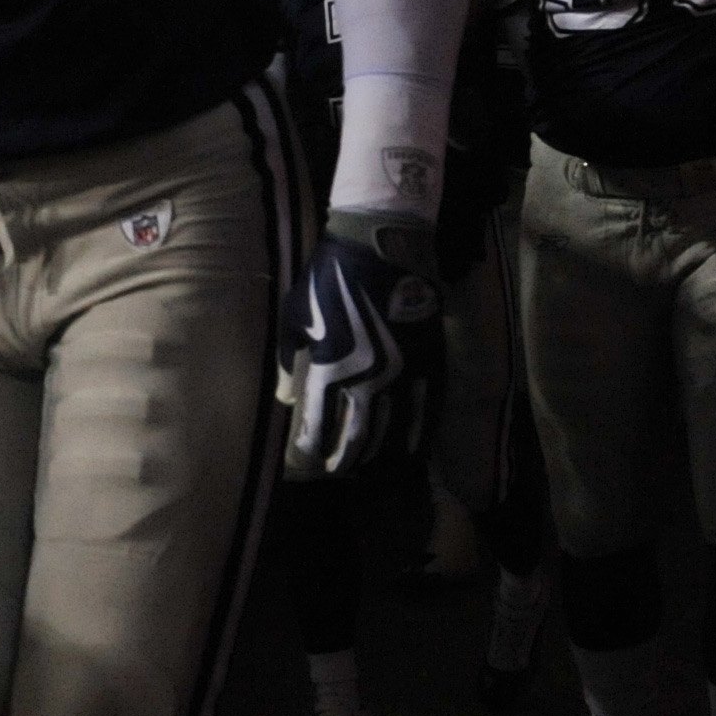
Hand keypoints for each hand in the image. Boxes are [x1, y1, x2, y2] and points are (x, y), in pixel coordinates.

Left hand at [279, 213, 444, 480]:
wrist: (381, 245)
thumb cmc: (327, 277)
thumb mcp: (294, 316)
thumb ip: (287, 361)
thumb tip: (285, 398)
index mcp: (330, 369)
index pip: (319, 427)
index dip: (312, 450)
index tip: (308, 461)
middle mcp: (369, 379)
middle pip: (358, 438)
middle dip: (346, 460)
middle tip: (338, 470)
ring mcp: (404, 373)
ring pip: (393, 432)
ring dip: (379, 455)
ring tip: (368, 467)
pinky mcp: (430, 362)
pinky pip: (427, 410)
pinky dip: (418, 436)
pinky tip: (411, 451)